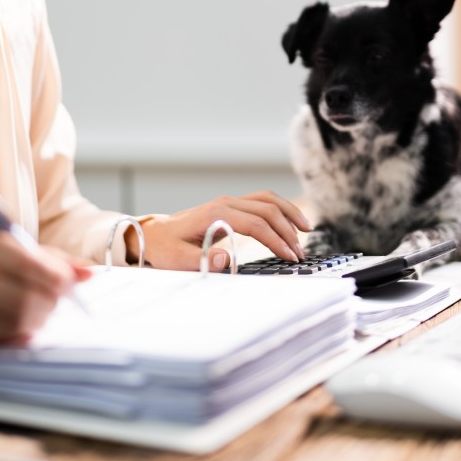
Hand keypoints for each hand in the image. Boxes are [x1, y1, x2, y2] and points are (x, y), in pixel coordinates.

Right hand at [0, 225, 90, 352]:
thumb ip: (36, 253)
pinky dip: (9, 337)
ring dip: (33, 322)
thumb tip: (86, 272)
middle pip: (20, 299)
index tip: (72, 282)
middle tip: (55, 302)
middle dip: (49, 304)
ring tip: (34, 312)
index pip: (22, 260)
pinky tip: (8, 326)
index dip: (56, 275)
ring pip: (9, 325)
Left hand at [131, 191, 311, 270]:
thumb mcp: (177, 259)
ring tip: (306, 231)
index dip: (275, 240)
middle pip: (267, 208)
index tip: (288, 257)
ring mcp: (230, 202)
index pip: (255, 223)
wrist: (154, 234)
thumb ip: (200, 260)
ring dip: (289, 214)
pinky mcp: (232, 206)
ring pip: (268, 199)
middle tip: (299, 254)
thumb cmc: (165, 248)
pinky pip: (263, 202)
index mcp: (216, 213)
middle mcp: (226, 203)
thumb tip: (225, 260)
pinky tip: (291, 222)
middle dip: (287, 230)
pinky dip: (281, 210)